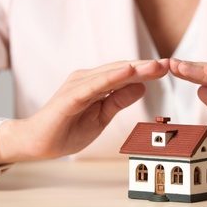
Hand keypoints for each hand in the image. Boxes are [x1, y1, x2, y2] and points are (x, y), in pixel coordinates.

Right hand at [0, 59, 168, 165]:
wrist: (38, 143)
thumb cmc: (68, 129)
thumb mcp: (101, 117)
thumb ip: (118, 101)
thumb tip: (141, 87)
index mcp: (96, 85)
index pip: (125, 75)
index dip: (146, 72)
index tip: (168, 69)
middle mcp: (88, 79)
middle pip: (122, 70)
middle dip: (146, 67)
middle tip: (169, 63)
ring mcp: (79, 85)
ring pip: (112, 73)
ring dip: (136, 68)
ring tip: (157, 65)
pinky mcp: (71, 96)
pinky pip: (96, 85)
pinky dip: (113, 77)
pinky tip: (129, 72)